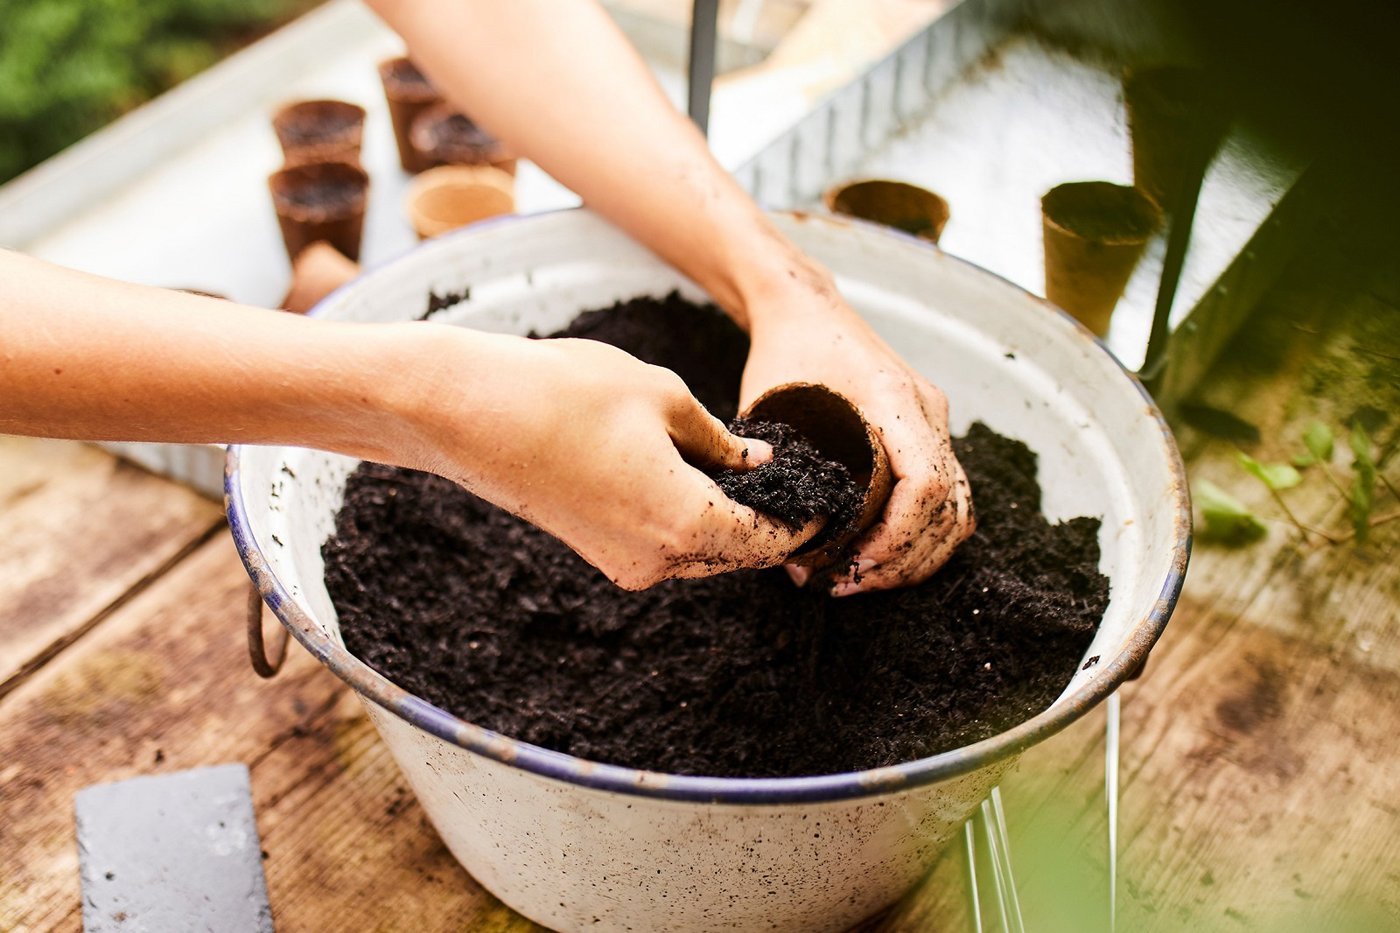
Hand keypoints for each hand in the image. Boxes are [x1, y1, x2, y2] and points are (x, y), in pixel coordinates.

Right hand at [405, 331, 818, 589]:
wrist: (467, 412)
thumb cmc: (565, 391)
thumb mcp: (662, 396)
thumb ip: (720, 440)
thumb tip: (758, 464)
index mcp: (687, 523)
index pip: (773, 538)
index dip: (807, 518)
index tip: (830, 494)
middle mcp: (658, 561)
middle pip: (741, 553)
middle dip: (774, 522)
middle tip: (801, 482)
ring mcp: (624, 564)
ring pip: (704, 552)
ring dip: (733, 521)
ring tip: (754, 474)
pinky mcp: (598, 552)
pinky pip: (667, 545)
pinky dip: (694, 520)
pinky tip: (700, 478)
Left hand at [740, 266, 974, 595]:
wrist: (804, 309)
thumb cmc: (782, 352)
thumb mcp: (770, 408)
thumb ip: (779, 471)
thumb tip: (782, 543)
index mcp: (895, 398)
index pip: (925, 484)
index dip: (898, 537)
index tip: (856, 562)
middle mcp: (927, 410)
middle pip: (950, 507)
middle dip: (905, 559)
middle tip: (851, 583)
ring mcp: (934, 420)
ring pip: (957, 509)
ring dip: (919, 554)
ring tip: (864, 577)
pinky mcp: (927, 431)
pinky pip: (948, 494)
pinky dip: (924, 534)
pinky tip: (884, 555)